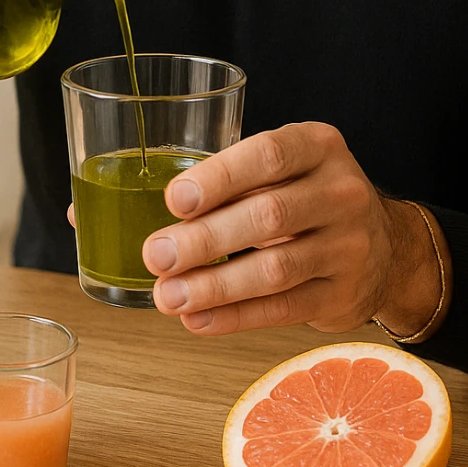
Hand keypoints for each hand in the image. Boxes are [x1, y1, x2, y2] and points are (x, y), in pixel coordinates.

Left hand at [125, 121, 449, 337]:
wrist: (383, 245)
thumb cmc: (299, 197)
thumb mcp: (272, 171)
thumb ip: (201, 183)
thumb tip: (83, 212)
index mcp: (317, 145)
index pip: (268, 154)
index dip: (220, 177)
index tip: (174, 199)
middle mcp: (340, 190)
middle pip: (268, 216)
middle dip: (204, 240)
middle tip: (154, 255)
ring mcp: (349, 246)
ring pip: (275, 269)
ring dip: (215, 287)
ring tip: (167, 296)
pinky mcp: (343, 295)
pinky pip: (284, 310)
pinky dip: (236, 318)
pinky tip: (196, 321)